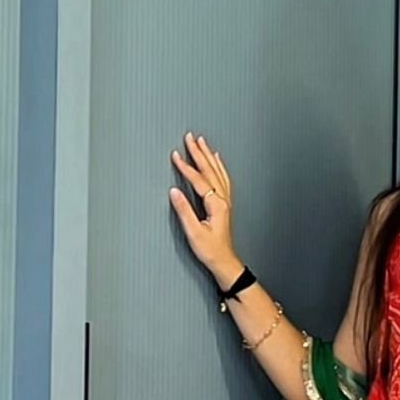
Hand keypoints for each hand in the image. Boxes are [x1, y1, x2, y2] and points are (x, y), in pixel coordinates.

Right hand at [168, 132, 238, 286]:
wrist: (224, 262)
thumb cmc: (211, 250)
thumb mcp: (194, 232)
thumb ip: (184, 211)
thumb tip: (174, 192)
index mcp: (216, 204)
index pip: (199, 180)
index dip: (186, 167)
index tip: (176, 156)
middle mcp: (223, 200)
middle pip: (210, 170)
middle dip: (199, 153)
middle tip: (189, 138)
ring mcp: (225, 201)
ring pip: (217, 172)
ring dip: (208, 156)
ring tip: (201, 142)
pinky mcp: (224, 204)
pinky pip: (222, 178)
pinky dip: (218, 166)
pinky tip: (215, 160)